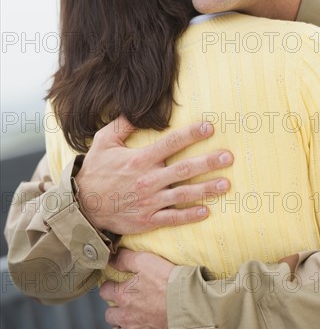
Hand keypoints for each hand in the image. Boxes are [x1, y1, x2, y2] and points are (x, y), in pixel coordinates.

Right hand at [75, 117, 232, 233]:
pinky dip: (190, 216)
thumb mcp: (104, 142)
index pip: (171, 143)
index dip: (192, 134)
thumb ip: (123, 124)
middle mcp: (148, 180)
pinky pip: (173, 218)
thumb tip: (138, 108)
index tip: (209, 128)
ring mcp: (149, 201)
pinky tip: (206, 211)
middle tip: (228, 157)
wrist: (82, 206)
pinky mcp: (148, 220)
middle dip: (208, 162)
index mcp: (140, 159)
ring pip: (184, 195)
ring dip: (206, 189)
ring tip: (226, 184)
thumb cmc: (94, 171)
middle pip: (184, 170)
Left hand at [100, 248, 172, 328]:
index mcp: (122, 295)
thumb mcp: (145, 261)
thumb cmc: (167, 281)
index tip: (115, 284)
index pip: (104, 290)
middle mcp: (124, 315)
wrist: (186, 304)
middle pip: (109, 313)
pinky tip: (140, 328)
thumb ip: (125, 259)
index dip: (110, 286)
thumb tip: (112, 256)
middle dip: (115, 307)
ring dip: (121, 324)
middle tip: (125, 302)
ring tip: (132, 317)